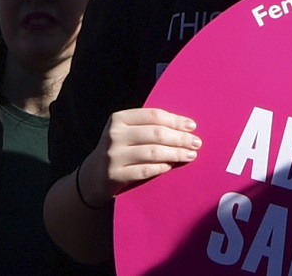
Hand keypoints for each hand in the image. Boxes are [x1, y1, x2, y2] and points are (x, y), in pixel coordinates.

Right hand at [83, 107, 199, 203]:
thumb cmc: (120, 149)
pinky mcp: (114, 175)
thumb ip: (148, 126)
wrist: (94, 174)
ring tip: (190, 156)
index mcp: (119, 118)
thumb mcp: (127, 131)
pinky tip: (171, 166)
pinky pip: (144, 170)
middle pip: (156, 133)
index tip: (192, 126)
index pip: (153, 115)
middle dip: (180, 138)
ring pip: (153, 152)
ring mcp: (113, 155)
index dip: (175, 120)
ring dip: (175, 154)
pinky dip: (160, 168)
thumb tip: (185, 127)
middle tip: (196, 143)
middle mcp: (115, 135)